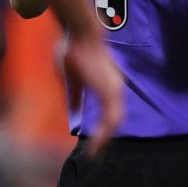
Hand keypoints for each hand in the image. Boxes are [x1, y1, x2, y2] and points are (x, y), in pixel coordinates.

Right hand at [60, 29, 124, 155]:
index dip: (104, 127)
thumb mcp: (72, 78)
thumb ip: (76, 95)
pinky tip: (94, 146)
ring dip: (104, 139)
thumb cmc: (74, 50)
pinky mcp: (109, 93)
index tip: (96, 140)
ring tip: (94, 153)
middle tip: (95, 152)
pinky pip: (109, 120)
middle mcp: (115, 88)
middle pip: (115, 120)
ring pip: (114, 123)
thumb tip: (76, 111)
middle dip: (105, 137)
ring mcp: (114, 91)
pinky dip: (102, 135)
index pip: (110, 111)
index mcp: (108, 84)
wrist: (81, 33)